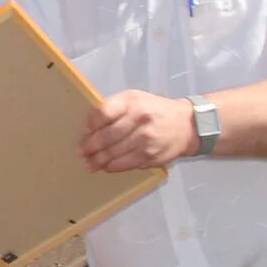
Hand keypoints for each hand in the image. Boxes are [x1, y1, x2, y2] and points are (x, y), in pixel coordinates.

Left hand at [80, 89, 200, 172]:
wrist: (186, 125)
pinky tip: (106, 167)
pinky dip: (112, 166)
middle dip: (90, 146)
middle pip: (107, 136)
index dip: (91, 125)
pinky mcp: (150, 156)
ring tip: (89, 164)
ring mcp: (145, 140)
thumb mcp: (136, 99)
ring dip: (98, 160)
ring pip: (114, 153)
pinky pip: (125, 164)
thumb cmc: (155, 110)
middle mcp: (139, 120)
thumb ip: (115, 108)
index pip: (103, 113)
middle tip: (81, 152)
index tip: (84, 132)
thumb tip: (91, 126)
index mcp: (132, 102)